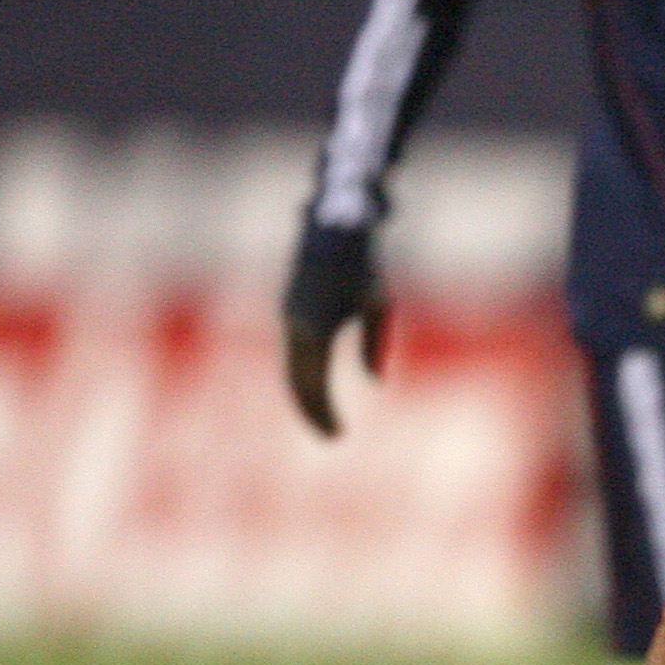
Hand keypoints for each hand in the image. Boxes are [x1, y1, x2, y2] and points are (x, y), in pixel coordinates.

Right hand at [280, 222, 387, 437]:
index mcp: (312, 330)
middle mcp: (293, 327)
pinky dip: (303, 375)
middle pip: (297, 382)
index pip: (313, 384)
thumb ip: (373, 342)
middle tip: (332, 437)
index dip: (323, 413)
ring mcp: (288, 318)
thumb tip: (374, 379)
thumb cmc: (362, 265)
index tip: (338, 436)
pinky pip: (294, 353)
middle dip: (313, 411)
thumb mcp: (376, 305)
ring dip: (306, 395)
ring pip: (292, 368)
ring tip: (324, 419)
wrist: (332, 228)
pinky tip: (315, 389)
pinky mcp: (290, 311)